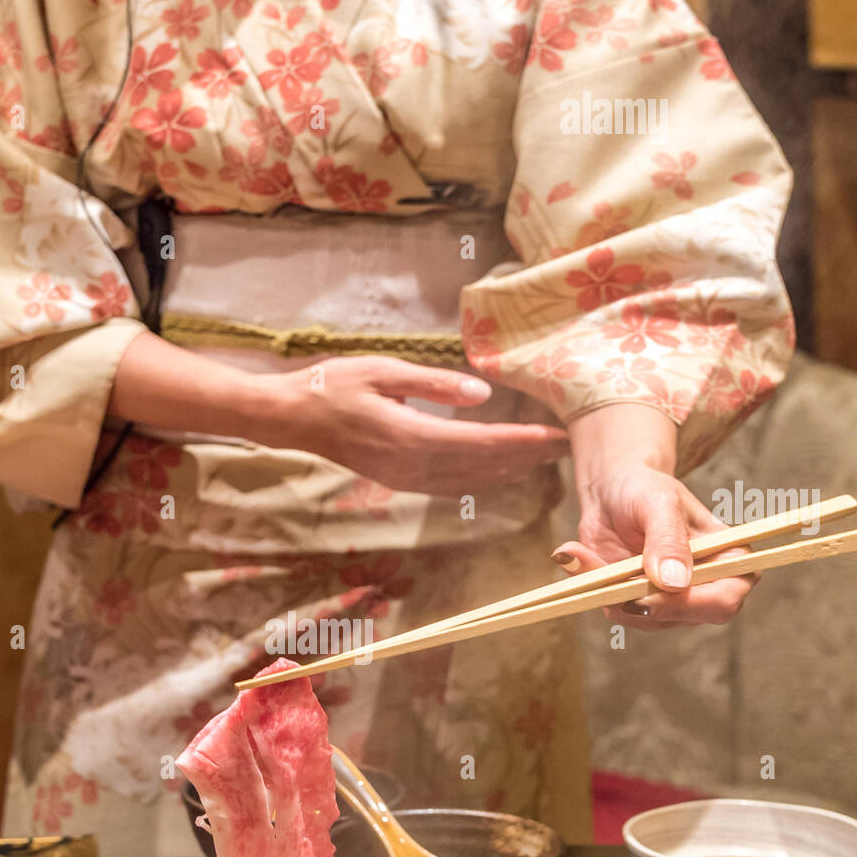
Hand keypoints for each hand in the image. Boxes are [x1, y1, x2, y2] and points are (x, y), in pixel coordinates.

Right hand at [110, 335, 567, 496]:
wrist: (293, 417)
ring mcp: (404, 478)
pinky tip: (498, 473)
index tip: (554, 435)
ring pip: (468, 482)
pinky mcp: (398, 480)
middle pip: (481, 469)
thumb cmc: (334, 384)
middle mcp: (410, 465)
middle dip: (524, 460)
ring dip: (507, 473)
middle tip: (563, 448)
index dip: (521, 443)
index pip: (480, 444)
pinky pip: (449, 486)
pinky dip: (480, 480)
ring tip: (540, 462)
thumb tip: (482, 393)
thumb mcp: (384, 371)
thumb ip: (434, 383)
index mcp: (409, 435)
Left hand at [558, 404, 756, 629]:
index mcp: (730, 560)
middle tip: (605, 579)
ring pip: (643, 618)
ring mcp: (672, 602)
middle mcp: (706, 588)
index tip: (645, 592)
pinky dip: (591, 586)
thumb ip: (668, 539)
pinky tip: (575, 556)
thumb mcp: (659, 502)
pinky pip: (614, 608)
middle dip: (641, 601)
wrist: (614, 491)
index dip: (688, 604)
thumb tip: (674, 583)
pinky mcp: (638, 605)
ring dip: (607, 590)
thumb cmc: (646, 488)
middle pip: (683, 618)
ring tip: (582, 552)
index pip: (724, 601)